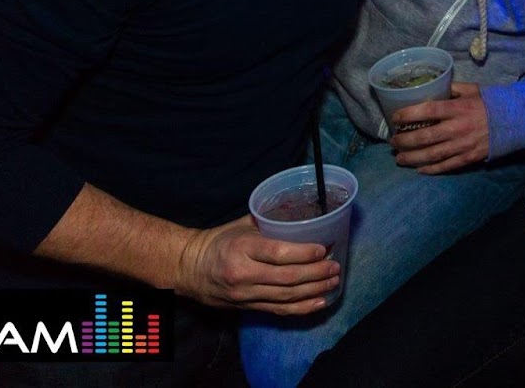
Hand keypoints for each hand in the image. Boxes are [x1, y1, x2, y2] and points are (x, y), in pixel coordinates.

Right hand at [174, 216, 338, 314]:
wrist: (189, 269)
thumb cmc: (219, 241)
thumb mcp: (241, 225)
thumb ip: (269, 221)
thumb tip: (302, 213)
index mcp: (243, 248)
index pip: (277, 253)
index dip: (303, 253)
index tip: (323, 249)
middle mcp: (244, 274)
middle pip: (287, 278)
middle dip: (316, 274)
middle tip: (336, 267)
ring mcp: (246, 294)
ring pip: (286, 296)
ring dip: (314, 290)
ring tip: (334, 282)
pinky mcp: (248, 307)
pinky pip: (279, 310)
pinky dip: (302, 308)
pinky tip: (320, 301)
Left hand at [390, 83, 489, 172]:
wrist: (516, 121)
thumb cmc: (491, 103)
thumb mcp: (473, 90)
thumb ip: (452, 89)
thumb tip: (433, 87)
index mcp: (458, 108)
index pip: (428, 111)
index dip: (408, 114)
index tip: (395, 118)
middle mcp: (458, 128)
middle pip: (425, 137)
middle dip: (405, 141)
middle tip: (393, 142)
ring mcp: (463, 145)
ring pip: (432, 155)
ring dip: (412, 158)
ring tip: (399, 158)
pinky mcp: (469, 158)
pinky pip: (446, 166)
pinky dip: (431, 169)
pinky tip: (419, 169)